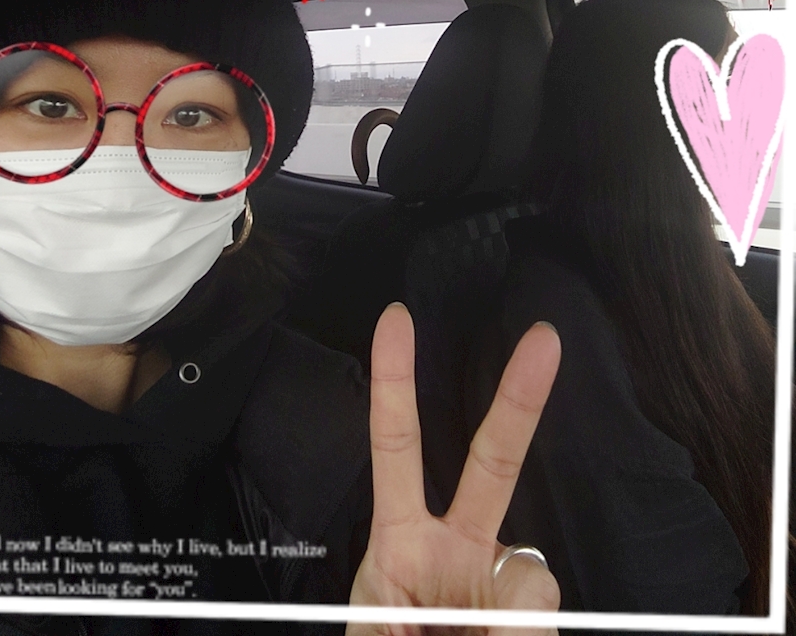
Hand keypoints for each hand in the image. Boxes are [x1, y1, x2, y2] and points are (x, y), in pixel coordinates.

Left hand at [348, 304, 560, 635]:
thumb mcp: (382, 629)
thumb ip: (449, 606)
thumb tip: (522, 597)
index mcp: (400, 547)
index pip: (396, 448)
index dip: (393, 382)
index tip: (395, 322)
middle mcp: (457, 553)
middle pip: (494, 464)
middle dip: (520, 400)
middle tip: (545, 340)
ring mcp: (499, 588)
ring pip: (533, 574)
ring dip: (507, 618)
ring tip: (477, 632)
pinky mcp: (529, 615)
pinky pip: (541, 610)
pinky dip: (524, 630)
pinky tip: (505, 635)